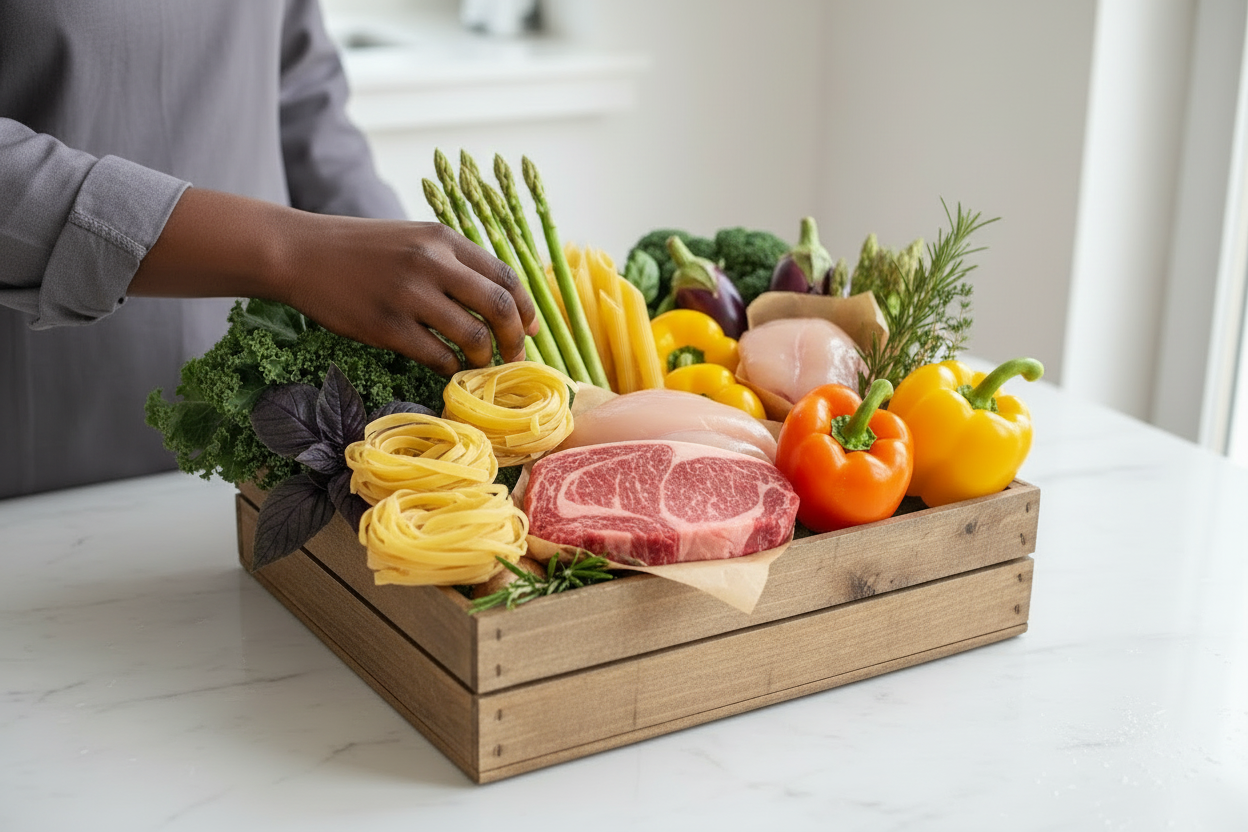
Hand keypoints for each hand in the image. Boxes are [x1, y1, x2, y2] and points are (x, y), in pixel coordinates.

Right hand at [283, 215, 537, 374]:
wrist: (301, 253)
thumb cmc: (362, 250)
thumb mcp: (414, 239)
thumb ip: (454, 263)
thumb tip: (500, 302)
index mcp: (443, 239)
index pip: (505, 276)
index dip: (525, 309)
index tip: (531, 331)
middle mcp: (431, 262)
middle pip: (498, 307)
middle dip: (515, 339)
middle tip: (514, 357)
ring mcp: (408, 295)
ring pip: (473, 336)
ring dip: (484, 358)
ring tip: (478, 364)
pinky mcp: (386, 326)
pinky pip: (437, 356)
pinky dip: (450, 368)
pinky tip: (446, 368)